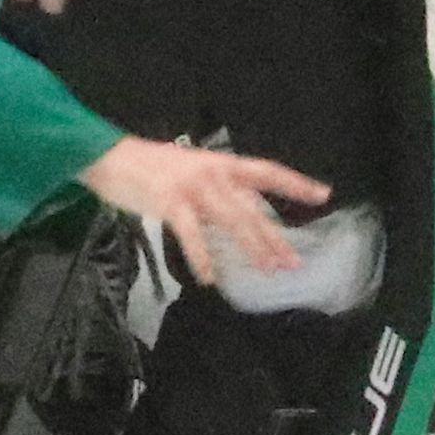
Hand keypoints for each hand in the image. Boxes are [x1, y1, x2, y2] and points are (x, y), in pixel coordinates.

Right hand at [80, 131, 325, 292]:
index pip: (267, 172)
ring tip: (267, 269)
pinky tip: (211, 277)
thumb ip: (218, 192)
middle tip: (293, 261)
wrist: (111, 157)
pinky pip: (192, 235)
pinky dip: (202, 257)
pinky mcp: (170, 202)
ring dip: (252, 247)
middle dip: (275, 236)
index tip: (323, 194)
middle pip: (253, 208)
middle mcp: (213, 173)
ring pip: (232, 220)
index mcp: (221, 164)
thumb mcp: (193, 171)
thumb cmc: (152, 167)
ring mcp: (193, 187)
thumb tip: (244, 218)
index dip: (295, 183)